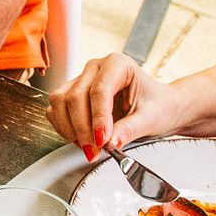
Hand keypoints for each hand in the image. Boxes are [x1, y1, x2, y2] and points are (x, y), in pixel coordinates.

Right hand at [48, 52, 189, 157]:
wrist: (160, 106)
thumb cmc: (159, 106)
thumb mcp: (151, 118)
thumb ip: (130, 129)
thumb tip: (110, 143)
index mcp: (117, 64)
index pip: (99, 90)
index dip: (98, 117)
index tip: (102, 140)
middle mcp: (94, 68)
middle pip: (75, 96)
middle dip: (82, 128)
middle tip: (94, 151)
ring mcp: (80, 79)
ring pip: (60, 102)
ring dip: (69, 128)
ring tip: (88, 148)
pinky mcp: (71, 94)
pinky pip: (55, 110)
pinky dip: (64, 128)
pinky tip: (80, 140)